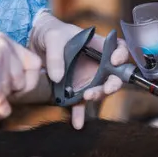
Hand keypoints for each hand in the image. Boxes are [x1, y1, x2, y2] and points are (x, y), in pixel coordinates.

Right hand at [0, 33, 42, 118]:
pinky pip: (3, 104)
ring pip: (13, 93)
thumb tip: (22, 80)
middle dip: (12, 92)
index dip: (29, 79)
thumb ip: (2, 59)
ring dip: (0, 99)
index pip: (34, 63)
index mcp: (4, 40)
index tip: (17, 87)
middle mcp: (4, 49)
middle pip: (24, 81)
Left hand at [28, 10, 129, 128]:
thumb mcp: (53, 37)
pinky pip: (79, 104)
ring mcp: (87, 79)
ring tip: (86, 97)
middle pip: (114, 76)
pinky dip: (79, 114)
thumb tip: (58, 78)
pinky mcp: (75, 90)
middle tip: (106, 88)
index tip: (115, 60)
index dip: (121, 55)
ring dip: (96, 96)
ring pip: (99, 91)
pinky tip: (77, 124)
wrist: (35, 43)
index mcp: (97, 46)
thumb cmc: (50, 33)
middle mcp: (97, 64)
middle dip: (112, 84)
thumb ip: (56, 55)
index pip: (118, 50)